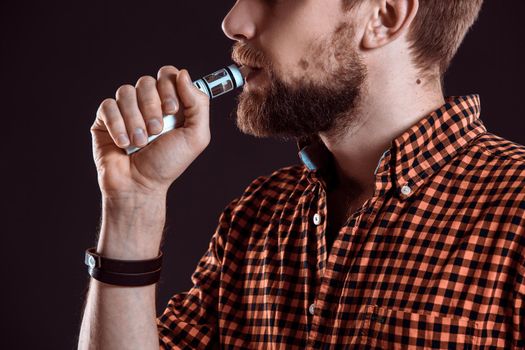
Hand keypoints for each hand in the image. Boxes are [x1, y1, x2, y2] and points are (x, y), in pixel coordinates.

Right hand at [91, 66, 210, 197]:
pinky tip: (124, 143)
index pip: (167, 75)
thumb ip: (198, 104)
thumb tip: (183, 74)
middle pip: (146, 81)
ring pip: (125, 92)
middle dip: (152, 107)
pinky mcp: (105, 119)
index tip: (172, 110)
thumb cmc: (168, 164)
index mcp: (170, 104)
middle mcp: (147, 103)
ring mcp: (125, 110)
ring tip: (140, 142)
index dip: (169, 88)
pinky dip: (118, 126)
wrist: (140, 185)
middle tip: (157, 131)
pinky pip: (108, 106)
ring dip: (135, 120)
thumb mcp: (195, 136)